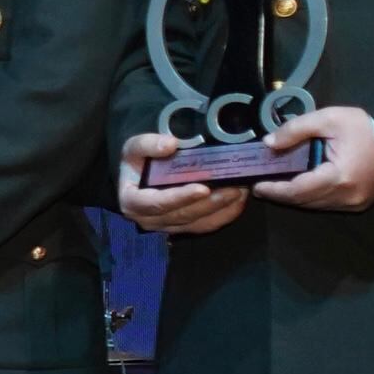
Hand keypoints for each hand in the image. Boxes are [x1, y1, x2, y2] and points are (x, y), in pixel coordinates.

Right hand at [117, 131, 248, 236]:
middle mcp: (148, 220)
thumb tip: (171, 145)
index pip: (156, 203)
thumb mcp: (134, 148)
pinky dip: (224, 215)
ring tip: (240, 191)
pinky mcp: (182, 228)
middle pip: (182, 215)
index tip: (203, 188)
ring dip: (221, 209)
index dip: (179, 197)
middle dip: (210, 203)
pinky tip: (238, 201)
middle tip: (234, 187)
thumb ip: (148, 145)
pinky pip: (205, 226)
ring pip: (197, 223)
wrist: (138, 177)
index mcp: (132, 202)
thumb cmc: (138, 163)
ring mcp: (166, 226)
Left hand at [249, 105, 373, 211]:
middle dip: (280, 194)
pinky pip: (328, 204)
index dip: (273, 189)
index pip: (296, 191)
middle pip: (303, 202)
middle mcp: (346, 197)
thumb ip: (297, 130)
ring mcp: (354, 204)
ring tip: (277, 184)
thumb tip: (268, 144)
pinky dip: (311, 197)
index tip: (255, 184)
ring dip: (295, 197)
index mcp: (339, 178)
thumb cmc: (370, 129)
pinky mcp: (360, 204)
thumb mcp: (332, 119)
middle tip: (261, 184)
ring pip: (315, 205)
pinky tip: (301, 186)